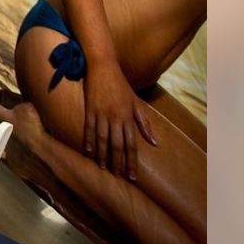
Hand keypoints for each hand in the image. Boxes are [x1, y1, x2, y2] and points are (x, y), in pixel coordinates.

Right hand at [83, 63, 157, 179]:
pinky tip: (88, 152)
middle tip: (118, 176)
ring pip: (103, 139)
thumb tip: (154, 142)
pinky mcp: (90, 110)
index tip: (132, 175)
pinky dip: (89, 141)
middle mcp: (116, 118)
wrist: (103, 67)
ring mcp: (102, 114)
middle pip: (118, 145)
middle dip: (118, 162)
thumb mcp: (136, 103)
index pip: (132, 144)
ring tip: (103, 167)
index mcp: (128, 117)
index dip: (132, 161)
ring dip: (103, 155)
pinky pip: (89, 129)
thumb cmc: (121, 85)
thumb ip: (144, 123)